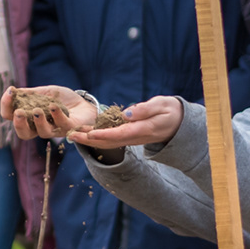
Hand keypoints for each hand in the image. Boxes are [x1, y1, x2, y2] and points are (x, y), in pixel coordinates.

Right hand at [1, 85, 99, 140]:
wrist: (83, 103)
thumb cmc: (62, 100)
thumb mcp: (44, 93)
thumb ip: (29, 94)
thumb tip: (12, 91)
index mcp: (29, 117)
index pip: (10, 117)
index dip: (6, 106)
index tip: (10, 92)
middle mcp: (40, 126)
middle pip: (23, 133)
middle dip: (19, 124)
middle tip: (19, 112)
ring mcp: (55, 129)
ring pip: (42, 133)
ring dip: (38, 121)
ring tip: (38, 110)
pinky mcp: (70, 128)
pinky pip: (62, 125)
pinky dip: (56, 115)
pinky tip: (54, 106)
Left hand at [71, 95, 185, 153]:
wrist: (179, 124)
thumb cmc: (171, 111)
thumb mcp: (162, 105)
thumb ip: (145, 109)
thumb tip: (126, 114)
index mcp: (142, 130)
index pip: (119, 134)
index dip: (103, 134)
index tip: (88, 133)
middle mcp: (135, 137)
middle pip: (108, 142)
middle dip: (89, 140)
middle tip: (70, 135)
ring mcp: (131, 139)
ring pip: (107, 143)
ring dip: (89, 140)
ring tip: (72, 135)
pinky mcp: (129, 136)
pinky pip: (111, 140)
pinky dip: (96, 138)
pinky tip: (85, 134)